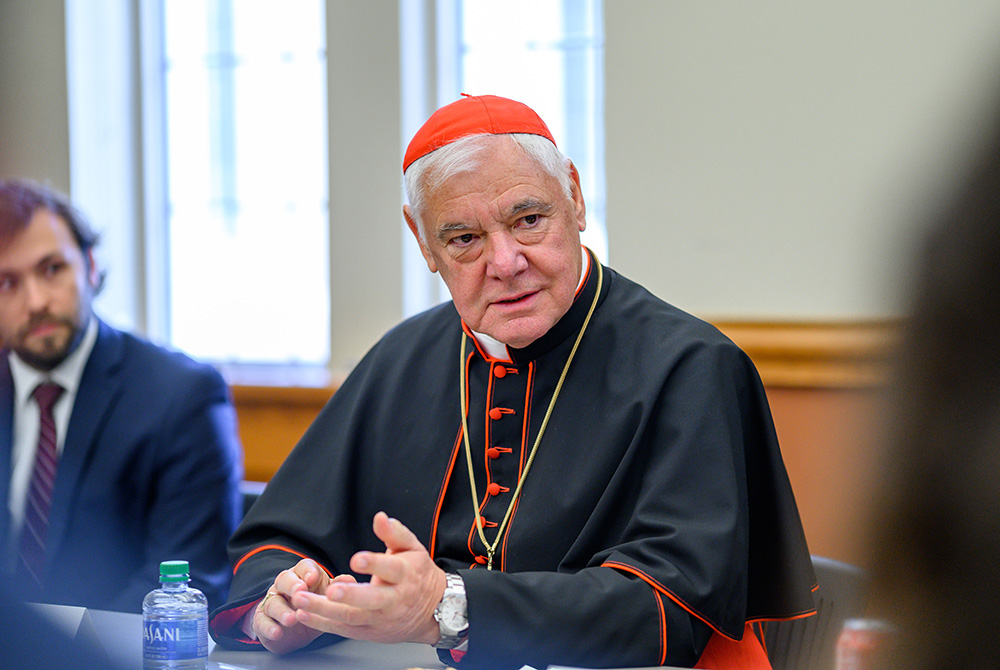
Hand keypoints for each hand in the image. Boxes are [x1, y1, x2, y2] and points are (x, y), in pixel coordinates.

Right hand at [247, 558, 333, 654]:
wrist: (295, 632)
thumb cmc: (313, 608)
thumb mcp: (326, 598)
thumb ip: (336, 588)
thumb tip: (349, 580)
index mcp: (302, 576)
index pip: (303, 567)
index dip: (308, 571)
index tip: (314, 578)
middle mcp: (285, 586)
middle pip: (284, 579)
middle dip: (292, 585)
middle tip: (300, 592)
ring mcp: (272, 602)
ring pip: (273, 602)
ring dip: (282, 610)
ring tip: (291, 619)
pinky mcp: (262, 620)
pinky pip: (262, 622)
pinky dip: (268, 627)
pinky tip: (277, 632)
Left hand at [289, 511, 446, 644]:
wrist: (434, 610)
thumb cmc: (418, 575)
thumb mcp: (412, 548)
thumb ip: (394, 533)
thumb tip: (380, 517)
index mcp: (406, 574)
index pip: (390, 569)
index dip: (374, 564)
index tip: (357, 559)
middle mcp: (394, 599)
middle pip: (371, 599)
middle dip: (349, 596)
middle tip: (330, 590)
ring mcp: (381, 618)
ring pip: (352, 617)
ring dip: (324, 611)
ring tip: (302, 601)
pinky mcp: (370, 632)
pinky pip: (344, 629)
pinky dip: (323, 624)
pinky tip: (304, 615)